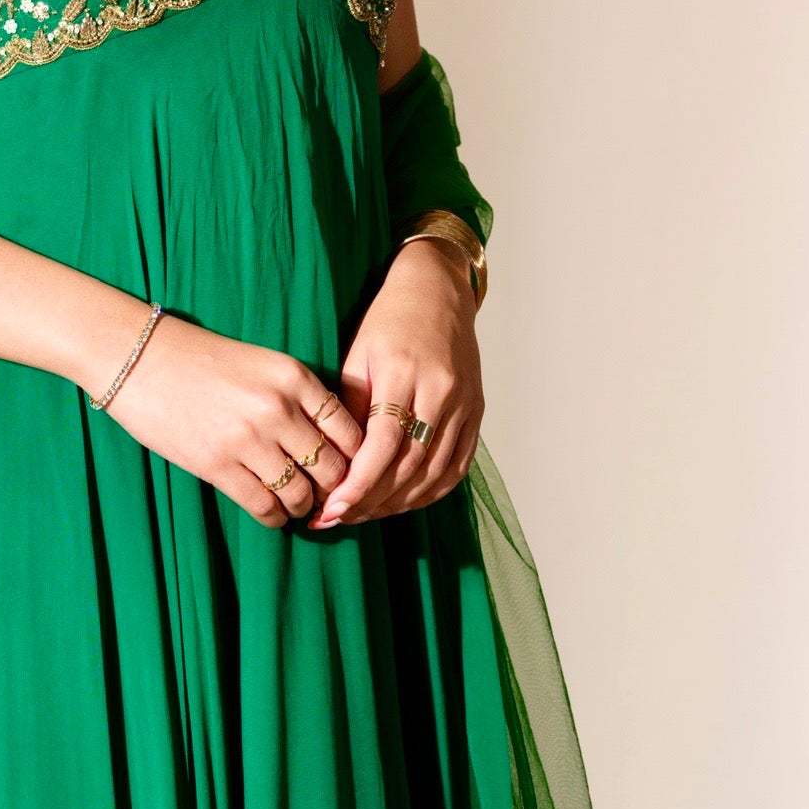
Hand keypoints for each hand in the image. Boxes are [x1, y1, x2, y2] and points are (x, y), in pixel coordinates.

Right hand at [97, 313, 363, 528]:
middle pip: (332, 467)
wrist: (144, 359)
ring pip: (302, 493)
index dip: (355, 458)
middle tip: (329, 498)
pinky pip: (265, 507)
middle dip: (334, 489)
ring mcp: (248, 439)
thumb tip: (333, 444)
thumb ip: (299, 397)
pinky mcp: (218, 465)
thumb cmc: (206, 361)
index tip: (349, 471)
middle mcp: (278, 407)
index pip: (348, 430)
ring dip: (304, 506)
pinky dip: (276, 518)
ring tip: (298, 505)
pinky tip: (274, 514)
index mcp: (295, 376)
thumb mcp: (264, 364)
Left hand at [312, 238, 482, 529]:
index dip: (358, 482)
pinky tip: (403, 501)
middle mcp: (441, 389)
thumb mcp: (358, 352)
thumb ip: (350, 406)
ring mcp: (464, 402)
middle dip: (371, 500)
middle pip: (409, 464)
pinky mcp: (477, 411)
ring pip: (433, 472)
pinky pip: (456, 467)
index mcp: (405, 370)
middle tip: (337, 518)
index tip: (331, 507)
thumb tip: (336, 462)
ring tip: (364, 514)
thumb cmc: (389, 318)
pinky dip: (430, 492)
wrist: (438, 290)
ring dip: (397, 503)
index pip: (384, 443)